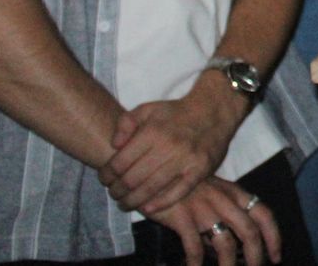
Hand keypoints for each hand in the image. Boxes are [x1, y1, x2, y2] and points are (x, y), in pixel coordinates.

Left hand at [99, 84, 244, 212]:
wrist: (214, 110)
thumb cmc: (177, 112)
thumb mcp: (148, 108)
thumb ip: (126, 122)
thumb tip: (114, 145)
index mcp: (152, 131)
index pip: (120, 162)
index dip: (107, 175)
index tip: (104, 179)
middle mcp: (168, 146)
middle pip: (133, 179)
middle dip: (117, 191)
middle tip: (113, 194)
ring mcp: (185, 160)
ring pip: (151, 189)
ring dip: (133, 201)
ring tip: (125, 203)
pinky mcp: (199, 170)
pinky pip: (177, 192)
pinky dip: (160, 203)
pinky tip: (148, 207)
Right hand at [148, 177, 281, 265]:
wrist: (152, 171)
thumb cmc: (183, 187)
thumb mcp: (211, 195)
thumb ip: (223, 218)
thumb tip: (232, 249)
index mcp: (234, 192)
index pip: (264, 214)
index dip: (274, 237)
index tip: (277, 257)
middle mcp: (223, 199)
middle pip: (250, 232)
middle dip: (256, 256)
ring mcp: (203, 207)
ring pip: (226, 243)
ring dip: (229, 265)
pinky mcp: (182, 216)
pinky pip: (195, 247)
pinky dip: (196, 263)